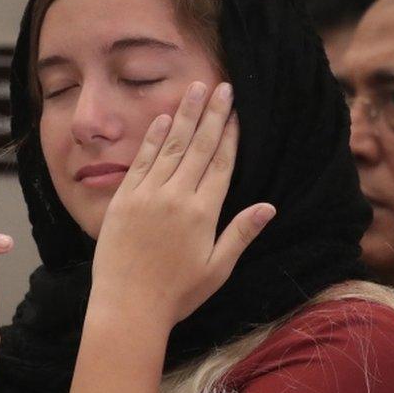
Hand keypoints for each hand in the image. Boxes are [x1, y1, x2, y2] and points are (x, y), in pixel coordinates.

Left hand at [90, 81, 274, 329]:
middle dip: (212, 114)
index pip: (221, 164)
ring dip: (185, 116)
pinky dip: (154, 138)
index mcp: (203, 213)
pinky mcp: (124, 199)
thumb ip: (241, 233)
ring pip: (171, 147)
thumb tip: (269, 206)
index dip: (230, 135)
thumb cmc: (176, 293)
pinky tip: (164, 119)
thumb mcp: (217, 268)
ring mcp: (147, 195)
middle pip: (199, 147)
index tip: (236, 111)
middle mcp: (176, 197)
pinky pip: (142, 161)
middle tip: (221, 86)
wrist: (127, 305)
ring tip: (195, 89)